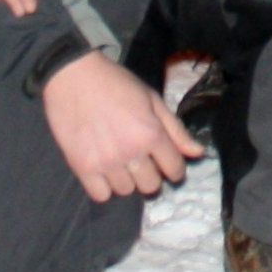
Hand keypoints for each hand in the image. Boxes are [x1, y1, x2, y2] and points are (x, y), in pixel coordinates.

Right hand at [40, 49, 202, 202]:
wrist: (73, 76)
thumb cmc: (116, 84)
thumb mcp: (152, 99)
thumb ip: (175, 129)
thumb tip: (198, 153)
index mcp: (151, 133)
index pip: (174, 169)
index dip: (173, 167)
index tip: (165, 162)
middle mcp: (131, 152)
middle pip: (151, 186)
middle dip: (150, 175)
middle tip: (139, 160)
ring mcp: (106, 162)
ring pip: (126, 191)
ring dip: (125, 179)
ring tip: (118, 161)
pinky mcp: (82, 168)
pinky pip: (101, 196)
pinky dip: (103, 187)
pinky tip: (102, 170)